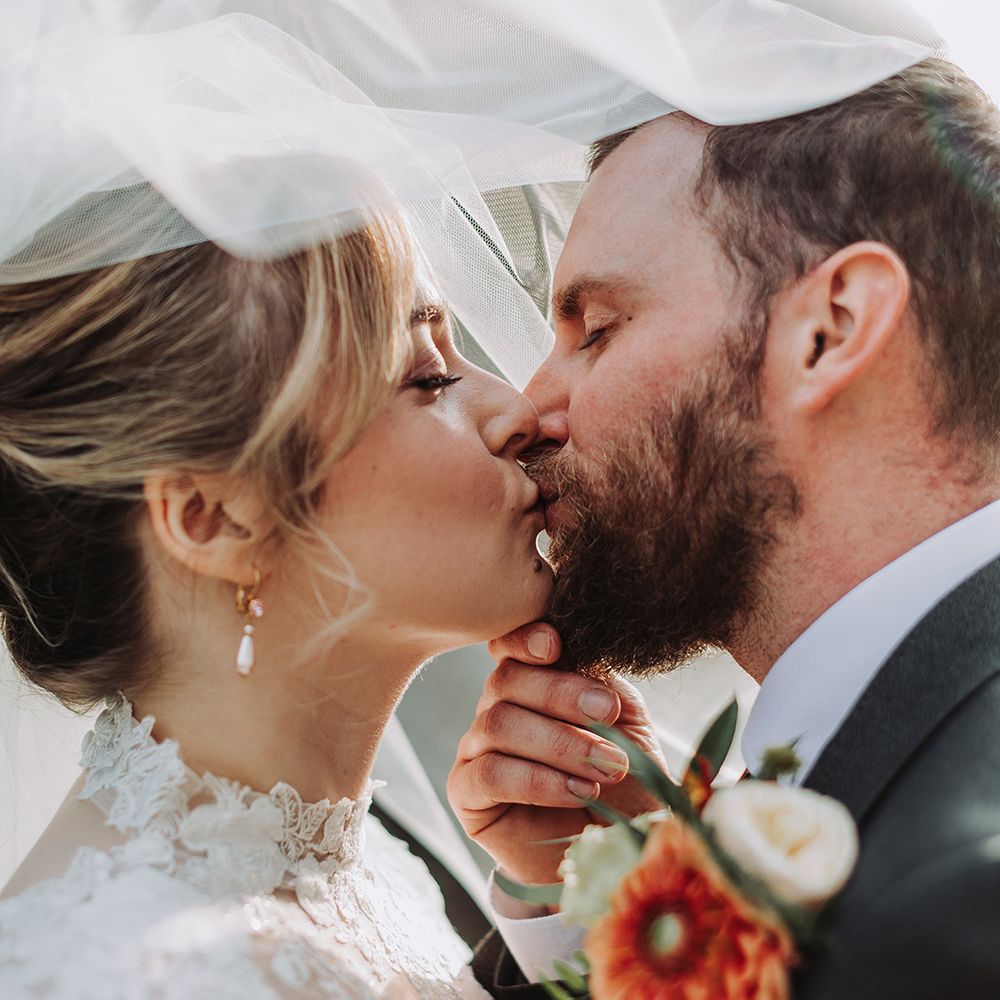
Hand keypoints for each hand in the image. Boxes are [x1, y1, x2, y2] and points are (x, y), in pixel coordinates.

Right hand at [447, 622, 665, 887]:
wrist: (619, 850)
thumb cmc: (623, 780)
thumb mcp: (624, 721)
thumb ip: (599, 679)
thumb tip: (576, 650)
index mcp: (531, 682)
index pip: (509, 644)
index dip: (524, 638)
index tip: (556, 646)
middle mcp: (497, 709)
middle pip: (506, 679)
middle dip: (561, 695)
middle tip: (608, 717)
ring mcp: (477, 750)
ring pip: (498, 724)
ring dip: (560, 744)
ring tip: (606, 767)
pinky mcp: (467, 794)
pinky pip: (490, 774)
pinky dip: (538, 780)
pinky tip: (576, 792)